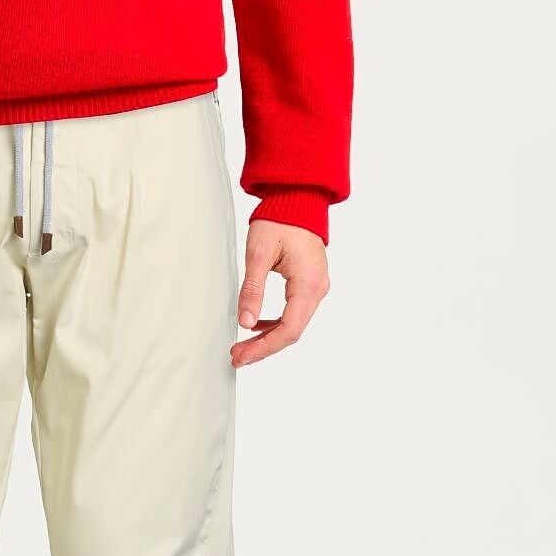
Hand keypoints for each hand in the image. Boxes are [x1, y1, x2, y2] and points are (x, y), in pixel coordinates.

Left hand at [231, 221, 330, 367]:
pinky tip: (256, 325)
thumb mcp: (259, 254)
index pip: (288, 330)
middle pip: (292, 332)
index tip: (241, 355)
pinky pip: (294, 312)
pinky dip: (275, 323)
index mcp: (308, 284)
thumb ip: (252, 290)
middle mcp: (318, 289)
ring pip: (293, 324)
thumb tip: (245, 322)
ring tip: (243, 346)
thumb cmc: (280, 220)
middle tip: (237, 356)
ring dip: (268, 338)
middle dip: (263, 347)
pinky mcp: (310, 283)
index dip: (264, 347)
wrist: (297, 199)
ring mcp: (316, 287)